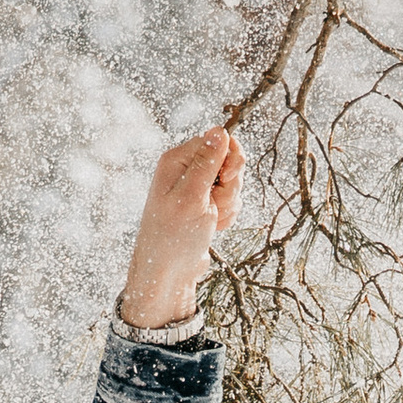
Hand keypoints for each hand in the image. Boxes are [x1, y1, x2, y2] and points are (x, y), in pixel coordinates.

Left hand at [118, 129, 243, 328]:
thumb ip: (207, 162)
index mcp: (177, 160)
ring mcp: (197, 187)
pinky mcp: (206, 203)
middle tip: (215, 204)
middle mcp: (186, 169)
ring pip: (232, 183)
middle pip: (228, 160)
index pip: (216, 140)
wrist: (169, 272)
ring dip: (229, 203)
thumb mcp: (191, 196)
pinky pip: (230, 200)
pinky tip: (213, 226)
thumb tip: (219, 130)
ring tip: (211, 220)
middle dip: (230, 185)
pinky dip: (227, 214)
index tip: (227, 178)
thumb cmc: (173, 236)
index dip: (229, 158)